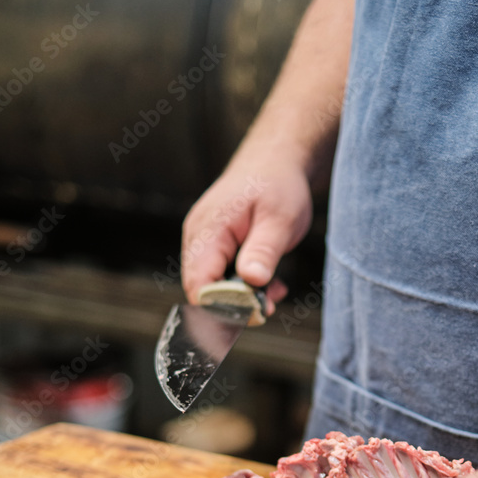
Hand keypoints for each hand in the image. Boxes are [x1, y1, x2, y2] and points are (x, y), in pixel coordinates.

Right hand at [181, 151, 312, 314]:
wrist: (274, 163)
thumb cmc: (277, 186)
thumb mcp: (280, 219)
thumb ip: (264, 251)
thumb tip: (251, 280)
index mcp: (209, 229)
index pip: (200, 284)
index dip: (221, 307)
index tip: (254, 314)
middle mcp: (198, 237)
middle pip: (201, 290)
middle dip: (234, 306)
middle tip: (268, 307)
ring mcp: (202, 242)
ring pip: (212, 286)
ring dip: (242, 297)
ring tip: (273, 292)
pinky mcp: (212, 247)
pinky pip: (220, 276)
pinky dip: (243, 286)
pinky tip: (268, 283)